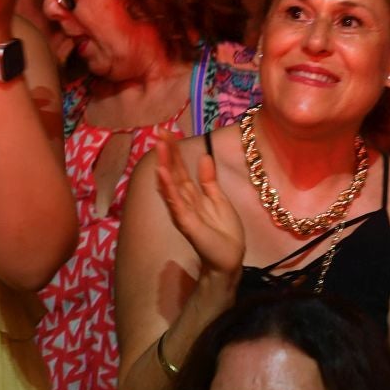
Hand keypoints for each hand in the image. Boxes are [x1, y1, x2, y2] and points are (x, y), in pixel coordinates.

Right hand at [154, 137, 243, 284]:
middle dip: (167, 153)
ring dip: (165, 165)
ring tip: (159, 146)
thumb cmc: (224, 231)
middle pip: (173, 173)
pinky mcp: (186, 223)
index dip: (175, 151)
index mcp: (192, 195)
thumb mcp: (219, 199)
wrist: (230, 258)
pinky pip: (175, 203)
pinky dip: (168, 188)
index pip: (180, 169)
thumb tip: (203, 157)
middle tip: (160, 132)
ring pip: (171, 185)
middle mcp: (183, 201)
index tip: (169, 132)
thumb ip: (208, 180)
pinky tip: (162, 173)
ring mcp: (183, 212)